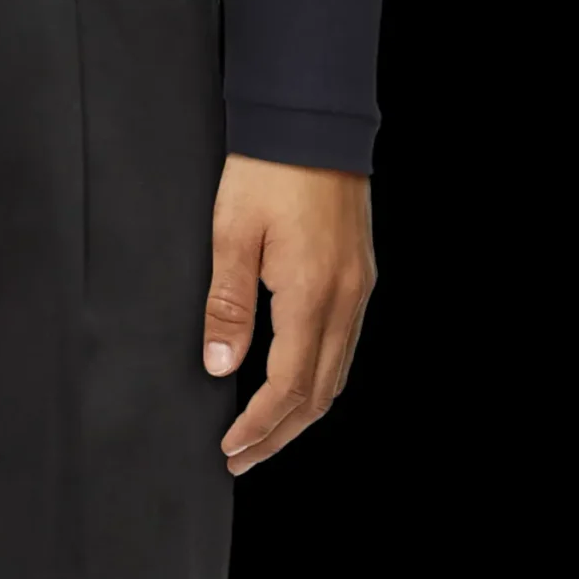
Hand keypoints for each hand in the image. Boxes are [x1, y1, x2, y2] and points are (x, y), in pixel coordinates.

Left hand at [203, 156, 375, 475]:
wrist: (313, 119)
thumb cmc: (270, 169)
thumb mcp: (232, 234)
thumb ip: (226, 305)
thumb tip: (220, 365)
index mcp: (312, 294)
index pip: (287, 385)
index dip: (258, 426)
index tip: (230, 448)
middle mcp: (345, 299)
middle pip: (318, 394)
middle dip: (279, 435)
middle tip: (243, 459)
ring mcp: (358, 289)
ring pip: (336, 375)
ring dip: (300, 414)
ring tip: (264, 436)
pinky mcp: (358, 277)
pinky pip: (343, 348)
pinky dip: (317, 382)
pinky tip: (293, 389)